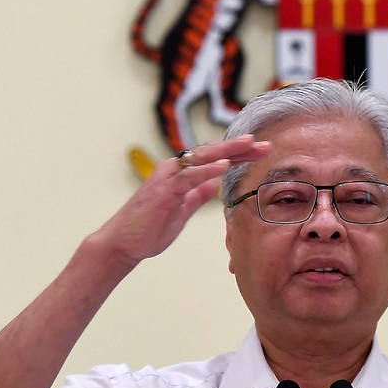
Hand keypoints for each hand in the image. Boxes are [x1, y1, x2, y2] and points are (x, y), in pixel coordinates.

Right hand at [95, 135, 269, 266]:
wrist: (123, 244)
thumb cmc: (149, 228)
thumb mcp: (181, 210)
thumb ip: (196, 195)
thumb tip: (214, 185)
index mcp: (181, 175)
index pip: (214, 159)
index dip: (238, 154)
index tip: (261, 150)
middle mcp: (174, 170)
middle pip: (211, 153)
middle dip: (239, 148)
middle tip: (264, 143)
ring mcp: (168, 179)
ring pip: (201, 159)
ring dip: (227, 151)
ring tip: (249, 145)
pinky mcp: (163, 191)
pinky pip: (188, 177)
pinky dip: (206, 170)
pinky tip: (224, 165)